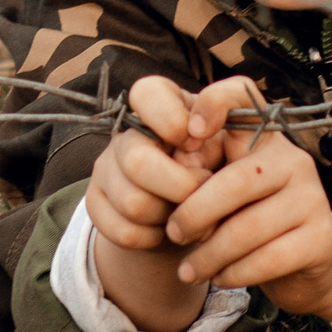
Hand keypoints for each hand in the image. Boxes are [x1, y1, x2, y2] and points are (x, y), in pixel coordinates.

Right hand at [84, 75, 220, 331]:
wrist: (197, 209)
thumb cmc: (222, 163)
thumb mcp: (235, 138)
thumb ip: (224, 125)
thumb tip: (197, 142)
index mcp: (159, 105)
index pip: (147, 93)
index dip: (172, 120)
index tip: (197, 140)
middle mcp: (125, 134)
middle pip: (137, 161)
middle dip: (180, 186)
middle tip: (204, 191)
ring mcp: (106, 169)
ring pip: (133, 203)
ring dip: (171, 217)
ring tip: (190, 213)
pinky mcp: (96, 204)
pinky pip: (124, 232)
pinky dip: (155, 238)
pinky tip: (169, 229)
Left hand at [156, 75, 331, 331]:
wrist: (307, 264)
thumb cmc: (251, 219)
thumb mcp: (224, 189)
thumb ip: (200, 173)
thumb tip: (172, 169)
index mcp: (264, 137)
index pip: (242, 94)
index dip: (213, 103)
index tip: (187, 135)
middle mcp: (293, 159)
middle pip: (235, 182)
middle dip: (194, 214)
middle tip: (172, 234)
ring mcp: (312, 198)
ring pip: (248, 229)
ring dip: (208, 255)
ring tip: (188, 271)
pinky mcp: (321, 239)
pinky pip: (267, 259)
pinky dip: (235, 273)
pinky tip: (220, 278)